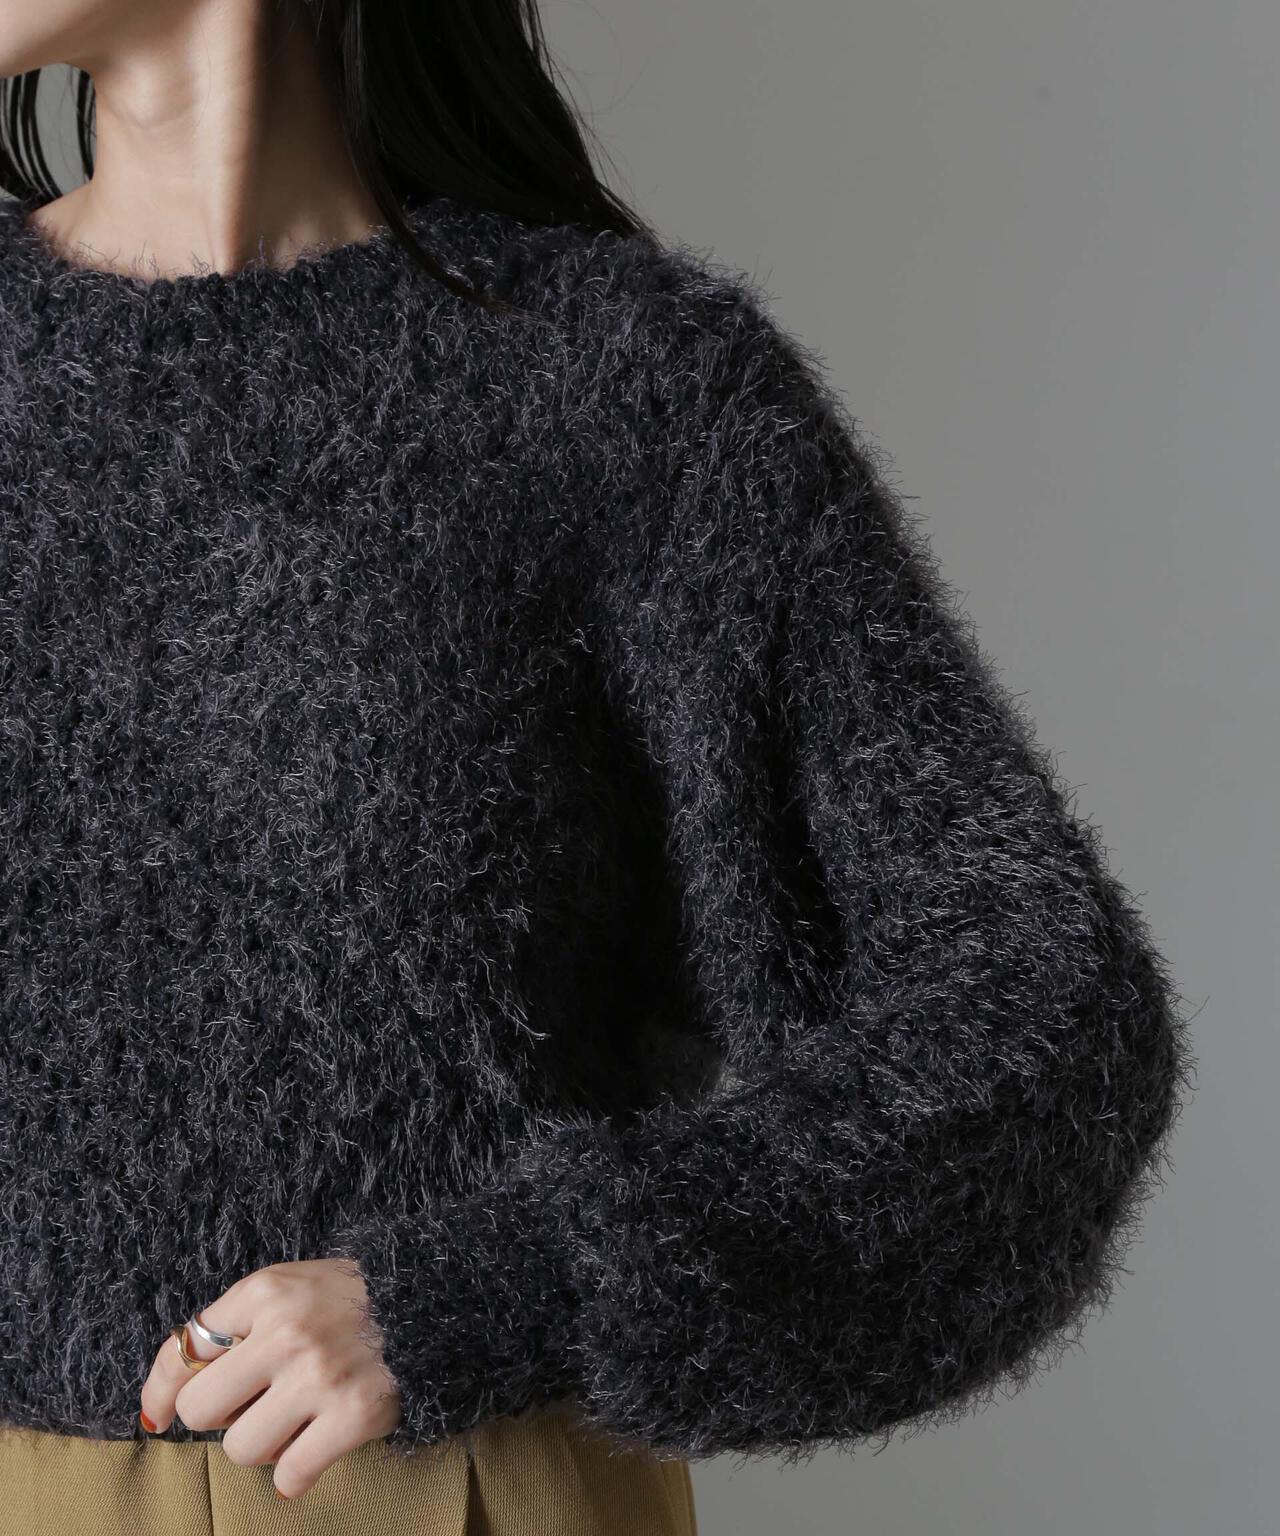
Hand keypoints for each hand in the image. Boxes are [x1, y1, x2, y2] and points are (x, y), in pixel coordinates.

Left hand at [140, 1258, 401, 1499]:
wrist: (430, 1302)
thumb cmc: (345, 1300)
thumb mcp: (286, 1288)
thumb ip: (227, 1330)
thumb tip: (154, 1410)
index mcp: (266, 1291)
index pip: (184, 1351)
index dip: (162, 1390)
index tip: (158, 1415)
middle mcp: (287, 1332)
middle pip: (200, 1409)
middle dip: (221, 1415)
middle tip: (254, 1402)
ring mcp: (320, 1376)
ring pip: (241, 1448)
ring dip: (263, 1444)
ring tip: (293, 1420)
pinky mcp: (353, 1415)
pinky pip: (290, 1474)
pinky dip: (296, 1472)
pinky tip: (315, 1445)